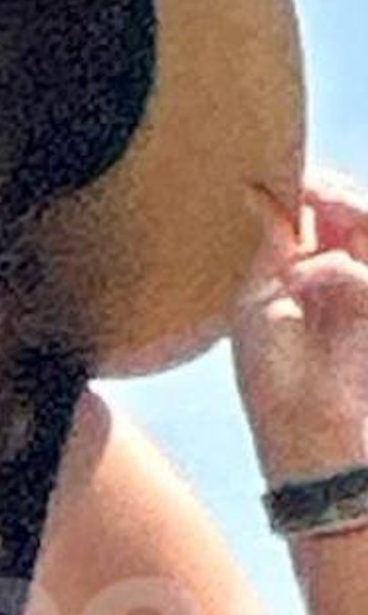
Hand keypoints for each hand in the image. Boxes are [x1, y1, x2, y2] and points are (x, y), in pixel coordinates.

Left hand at [230, 169, 367, 482]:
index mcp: (310, 274)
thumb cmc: (275, 381)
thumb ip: (270, 249)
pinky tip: (296, 279)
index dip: (307, 190)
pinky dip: (331, 268)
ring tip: (311, 199)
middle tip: (303, 182)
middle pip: (355, 213)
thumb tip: (257, 192)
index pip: (320, 215)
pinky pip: (364, 271)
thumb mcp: (259, 304)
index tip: (277, 173)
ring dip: (346, 206)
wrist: (308, 440)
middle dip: (333, 191)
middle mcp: (346, 277)